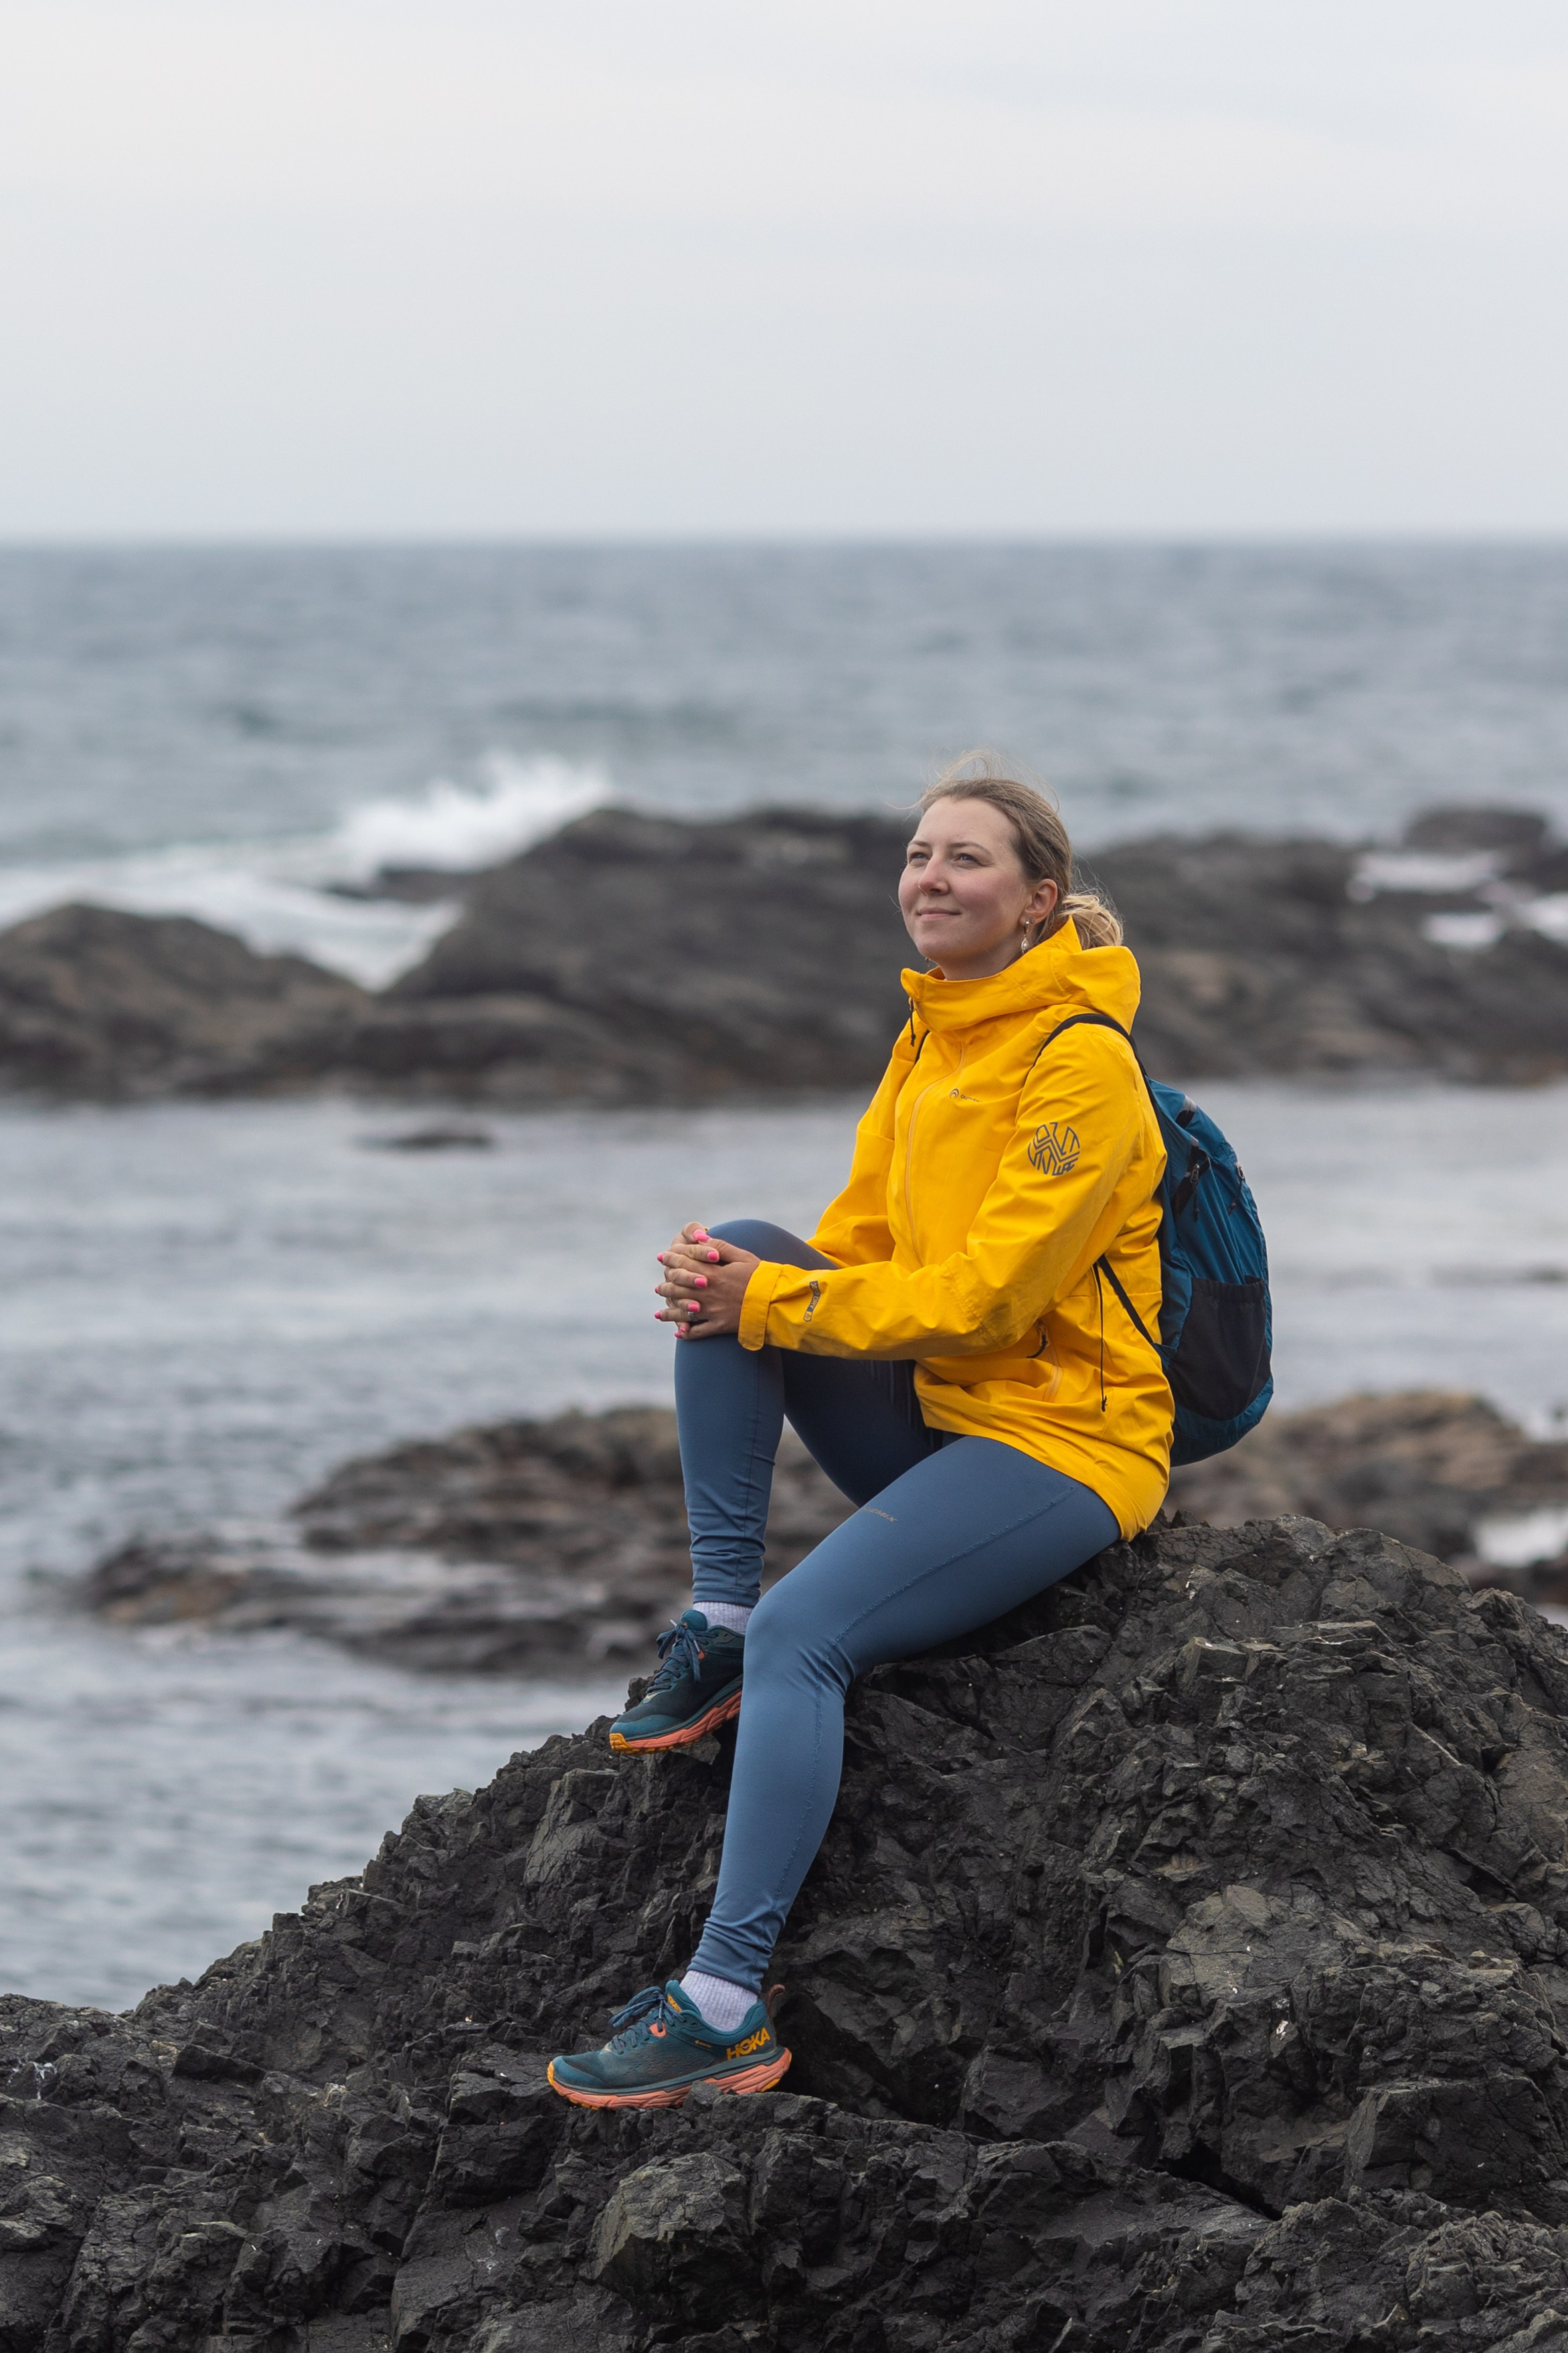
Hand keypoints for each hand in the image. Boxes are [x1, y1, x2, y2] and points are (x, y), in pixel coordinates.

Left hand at [655, 1223, 760, 1340]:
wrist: (776, 1303)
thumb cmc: (761, 1277)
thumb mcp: (743, 1257)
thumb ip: (720, 1247)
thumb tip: (702, 1239)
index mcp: (713, 1274)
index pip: (685, 1264)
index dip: (671, 1259)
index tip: (662, 1257)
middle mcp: (708, 1293)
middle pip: (679, 1289)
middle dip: (666, 1287)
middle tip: (658, 1287)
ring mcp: (712, 1311)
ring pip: (683, 1311)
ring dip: (669, 1312)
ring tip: (660, 1312)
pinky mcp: (719, 1326)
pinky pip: (698, 1332)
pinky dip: (687, 1333)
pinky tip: (679, 1333)